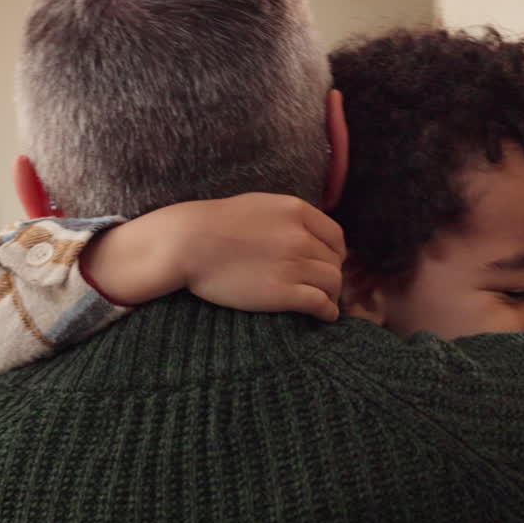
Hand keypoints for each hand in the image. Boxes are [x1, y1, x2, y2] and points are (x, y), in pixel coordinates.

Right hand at [82, 194, 345, 320]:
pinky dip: (328, 312)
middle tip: (322, 287)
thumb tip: (303, 232)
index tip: (329, 263)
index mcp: (296, 212)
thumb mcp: (258, 206)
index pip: (336, 237)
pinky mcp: (284, 293)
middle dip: (331, 275)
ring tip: (324, 302)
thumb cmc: (213, 224)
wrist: (187, 243)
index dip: (336, 253)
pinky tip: (324, 316)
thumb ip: (286, 217)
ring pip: (333, 283)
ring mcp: (294, 265)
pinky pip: (321, 304)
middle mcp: (300, 237)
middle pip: (334, 262)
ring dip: (332, 295)